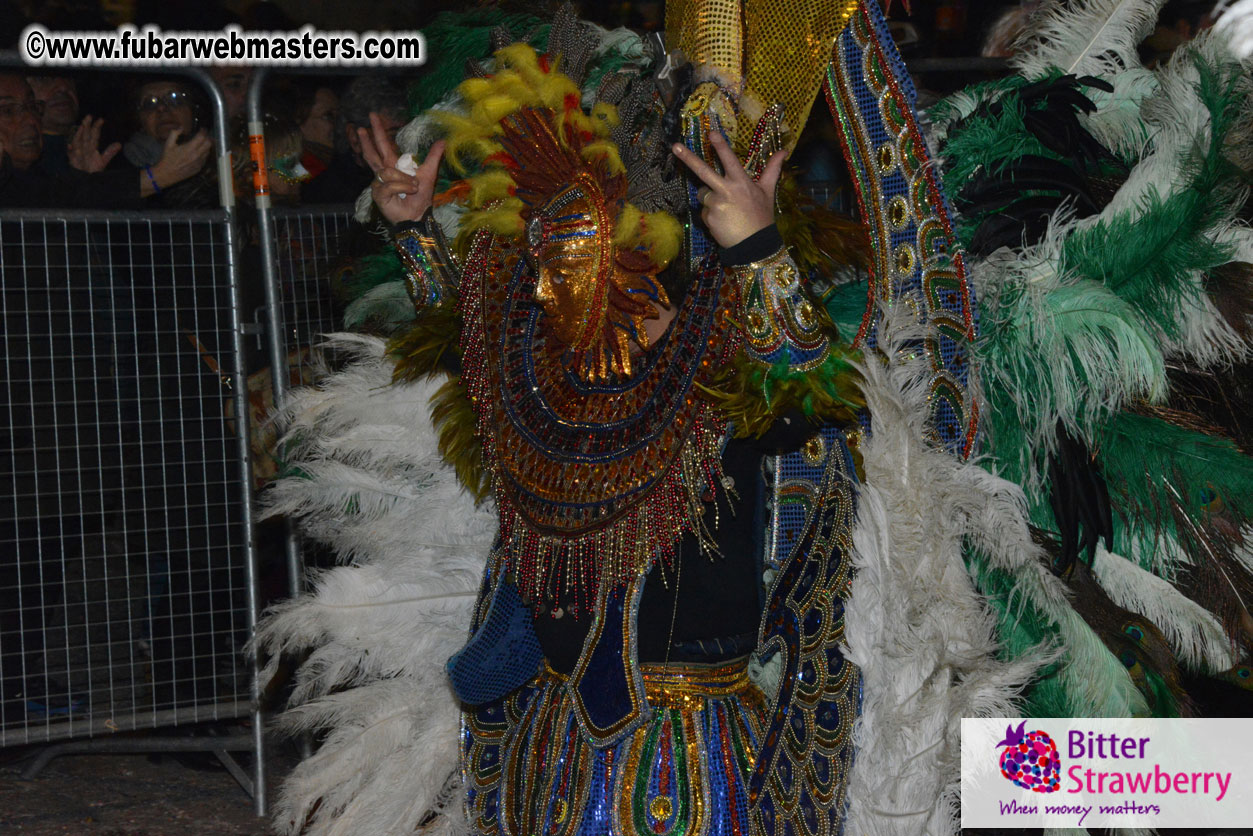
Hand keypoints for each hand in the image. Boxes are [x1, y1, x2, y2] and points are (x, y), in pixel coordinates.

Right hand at [67, 115, 120, 173]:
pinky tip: (70, 146)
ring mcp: (78, 151)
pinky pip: (70, 153)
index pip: (95, 134)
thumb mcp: (103, 160)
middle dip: (87, 125)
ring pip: (78, 140)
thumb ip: (110, 152)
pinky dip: (70, 150)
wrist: (86, 177)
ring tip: (81, 127)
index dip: (97, 127)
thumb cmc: (93, 167)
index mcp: (92, 146)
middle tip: (89, 116)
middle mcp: (85, 146)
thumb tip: (119, 144)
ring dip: (79, 134)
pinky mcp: (72, 158)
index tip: (101, 120)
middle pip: (85, 134)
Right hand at [149, 129, 211, 191]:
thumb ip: (175, 133)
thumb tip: (181, 127)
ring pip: (208, 151)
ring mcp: (199, 162)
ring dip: (207, 145)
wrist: (167, 173)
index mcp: (189, 148)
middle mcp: (196, 155)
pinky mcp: (199, 168)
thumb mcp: (168, 144)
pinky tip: (199, 152)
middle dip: (207, 137)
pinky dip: (204, 153)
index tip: (202, 129)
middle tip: (204, 135)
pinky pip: (205, 159)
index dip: (203, 131)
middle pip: (209, 143)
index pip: (202, 137)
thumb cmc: (167, 159)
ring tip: (202, 142)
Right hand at [360, 112, 442, 224]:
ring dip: (403, 179)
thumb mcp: (429, 173)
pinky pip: (389, 184)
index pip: (383, 145)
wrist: (418, 214)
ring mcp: (379, 184)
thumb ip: (433, 157)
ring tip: (413, 187)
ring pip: (387, 172)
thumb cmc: (420, 196)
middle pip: (372, 154)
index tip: (373, 117)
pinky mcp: (378, 194)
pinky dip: (401, 187)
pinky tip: (406, 193)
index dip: (378, 132)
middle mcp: (383, 173)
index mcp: (393, 165)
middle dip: (367, 140)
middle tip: (361, 127)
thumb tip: (442, 141)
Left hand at [671, 128, 784, 247]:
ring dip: (710, 198)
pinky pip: (704, 211)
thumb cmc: (762, 216)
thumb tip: (784, 151)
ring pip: (703, 194)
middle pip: (703, 171)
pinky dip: (710, 215)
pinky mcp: (708, 218)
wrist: (754, 245)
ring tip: (727, 210)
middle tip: (675, 147)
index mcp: (741, 182)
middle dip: (688, 158)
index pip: (729, 160)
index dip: (720, 146)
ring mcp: (715, 205)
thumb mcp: (768, 191)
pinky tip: (723, 221)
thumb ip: (772, 169)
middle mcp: (726, 191)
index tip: (711, 133)